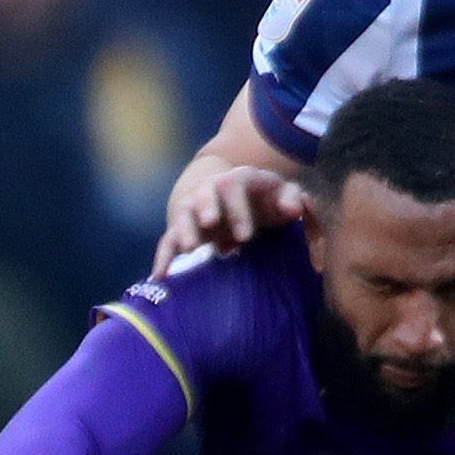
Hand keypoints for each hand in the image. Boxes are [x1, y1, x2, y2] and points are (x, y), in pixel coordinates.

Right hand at [155, 158, 309, 272]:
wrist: (242, 198)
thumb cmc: (268, 199)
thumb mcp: (284, 194)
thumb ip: (294, 199)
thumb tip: (293, 210)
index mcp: (239, 180)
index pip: (235, 186)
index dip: (238, 210)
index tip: (245, 236)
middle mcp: (213, 190)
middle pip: (204, 194)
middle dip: (206, 209)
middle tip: (210, 225)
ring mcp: (196, 209)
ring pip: (184, 214)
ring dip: (184, 230)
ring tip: (189, 248)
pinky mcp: (185, 229)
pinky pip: (169, 239)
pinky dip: (164, 255)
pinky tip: (160, 275)